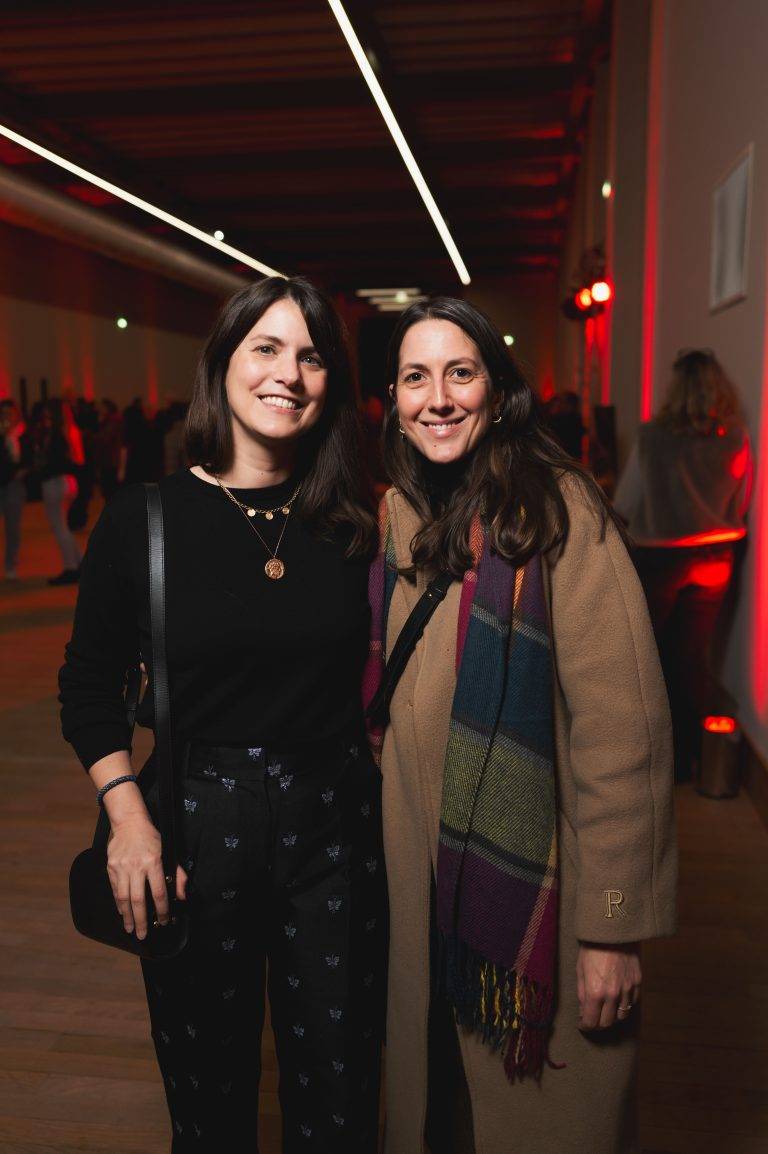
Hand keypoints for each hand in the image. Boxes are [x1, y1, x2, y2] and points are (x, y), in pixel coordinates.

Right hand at [107, 815, 170, 939]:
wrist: (129, 823)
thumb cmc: (152, 837)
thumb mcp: (169, 851)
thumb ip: (178, 874)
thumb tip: (182, 896)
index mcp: (153, 862)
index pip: (158, 892)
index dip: (162, 909)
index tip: (164, 920)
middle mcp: (136, 866)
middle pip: (139, 900)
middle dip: (141, 920)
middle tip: (143, 935)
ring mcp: (121, 868)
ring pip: (123, 898)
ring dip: (127, 916)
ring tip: (130, 929)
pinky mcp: (111, 868)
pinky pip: (114, 890)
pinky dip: (118, 903)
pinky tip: (122, 912)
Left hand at [576, 943, 640, 1029]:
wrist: (613, 930)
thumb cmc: (592, 947)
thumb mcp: (580, 970)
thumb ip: (582, 993)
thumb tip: (584, 1010)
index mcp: (595, 992)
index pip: (591, 1021)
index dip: (585, 1026)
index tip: (582, 1025)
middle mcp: (613, 994)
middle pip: (607, 1023)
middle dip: (598, 1024)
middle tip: (592, 1020)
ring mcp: (628, 989)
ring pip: (622, 1016)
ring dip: (612, 1017)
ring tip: (605, 1011)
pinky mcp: (638, 982)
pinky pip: (632, 1002)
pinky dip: (624, 1005)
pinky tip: (617, 1000)